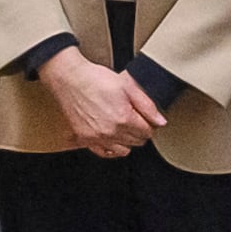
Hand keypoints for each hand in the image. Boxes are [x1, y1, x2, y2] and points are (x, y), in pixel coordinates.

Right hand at [46, 57, 162, 156]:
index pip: (147, 132)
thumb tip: (160, 121)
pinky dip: (111, 148)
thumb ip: (147, 105)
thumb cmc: (95, 79)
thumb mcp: (127, 86)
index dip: (149, 123)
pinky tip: (112, 138)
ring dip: (127, 140)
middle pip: (137, 142)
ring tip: (124, 126)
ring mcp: (96, 138)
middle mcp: (110, 132)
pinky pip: (104, 153)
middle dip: (140, 131)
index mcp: (123, 118)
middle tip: (136, 118)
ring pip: (123, 150)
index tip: (146, 117)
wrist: (69, 79)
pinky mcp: (85, 139)